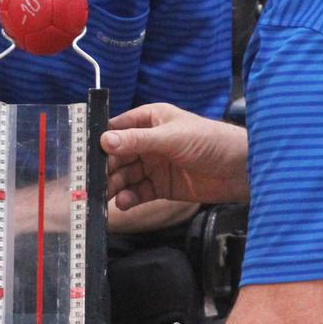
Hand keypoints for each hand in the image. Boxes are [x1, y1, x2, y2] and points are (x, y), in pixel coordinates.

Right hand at [102, 103, 249, 209]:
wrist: (241, 170)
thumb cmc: (210, 141)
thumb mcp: (172, 137)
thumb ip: (139, 140)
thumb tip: (106, 140)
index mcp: (149, 120)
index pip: (117, 129)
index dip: (99, 141)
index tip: (81, 154)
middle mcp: (148, 142)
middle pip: (117, 155)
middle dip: (103, 168)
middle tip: (88, 182)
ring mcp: (154, 165)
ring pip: (125, 176)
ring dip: (113, 185)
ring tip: (101, 196)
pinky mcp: (161, 187)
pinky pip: (138, 192)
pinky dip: (128, 198)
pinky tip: (123, 203)